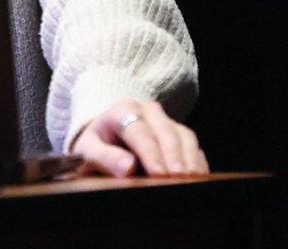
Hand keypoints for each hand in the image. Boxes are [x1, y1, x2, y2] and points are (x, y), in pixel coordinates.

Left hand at [72, 99, 208, 176]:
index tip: (159, 173)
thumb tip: (127, 168)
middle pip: (165, 131)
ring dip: (189, 157)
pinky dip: (196, 158)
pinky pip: (192, 143)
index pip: (139, 131)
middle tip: (180, 178)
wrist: (105, 138)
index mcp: (122, 110)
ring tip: (193, 178)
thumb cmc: (96, 145)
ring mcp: (166, 120)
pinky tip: (198, 174)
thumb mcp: (88, 150)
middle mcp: (147, 110)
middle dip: (174, 156)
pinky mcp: (178, 132)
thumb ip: (103, 157)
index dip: (150, 153)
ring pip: (183, 135)